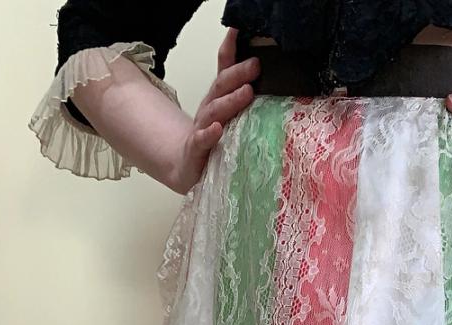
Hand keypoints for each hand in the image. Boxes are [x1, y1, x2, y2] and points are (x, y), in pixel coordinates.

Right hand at [169, 28, 260, 192]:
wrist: (187, 166)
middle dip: (238, 74)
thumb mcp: (228, 115)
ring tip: (246, 92)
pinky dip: (210, 134)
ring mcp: (202, 128)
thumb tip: (264, 76)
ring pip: (215, 111)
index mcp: (218, 99)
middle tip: (255, 65)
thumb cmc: (212, 140)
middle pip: (222, 87)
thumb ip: (241, 96)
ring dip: (230, 101)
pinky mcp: (196, 150)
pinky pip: (202, 140)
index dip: (230, 50)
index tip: (239, 31)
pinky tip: (218, 129)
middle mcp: (210, 110)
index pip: (224, 70)